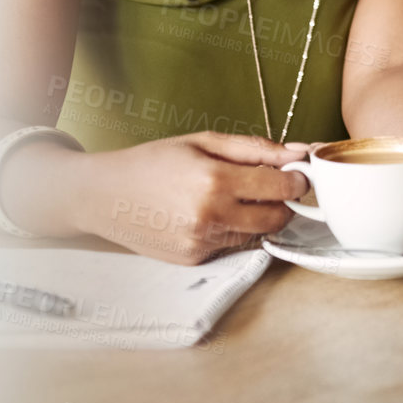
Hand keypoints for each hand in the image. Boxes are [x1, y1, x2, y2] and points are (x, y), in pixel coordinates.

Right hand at [73, 132, 311, 263]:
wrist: (103, 196)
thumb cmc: (152, 162)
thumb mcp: (202, 142)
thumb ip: (254, 148)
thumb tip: (297, 152)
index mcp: (215, 181)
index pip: (281, 188)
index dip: (297, 180)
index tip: (299, 174)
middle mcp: (210, 217)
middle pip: (276, 218)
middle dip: (283, 202)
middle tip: (273, 186)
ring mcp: (201, 243)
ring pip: (256, 234)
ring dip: (258, 217)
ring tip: (234, 196)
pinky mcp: (193, 260)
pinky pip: (231, 245)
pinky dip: (232, 229)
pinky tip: (210, 213)